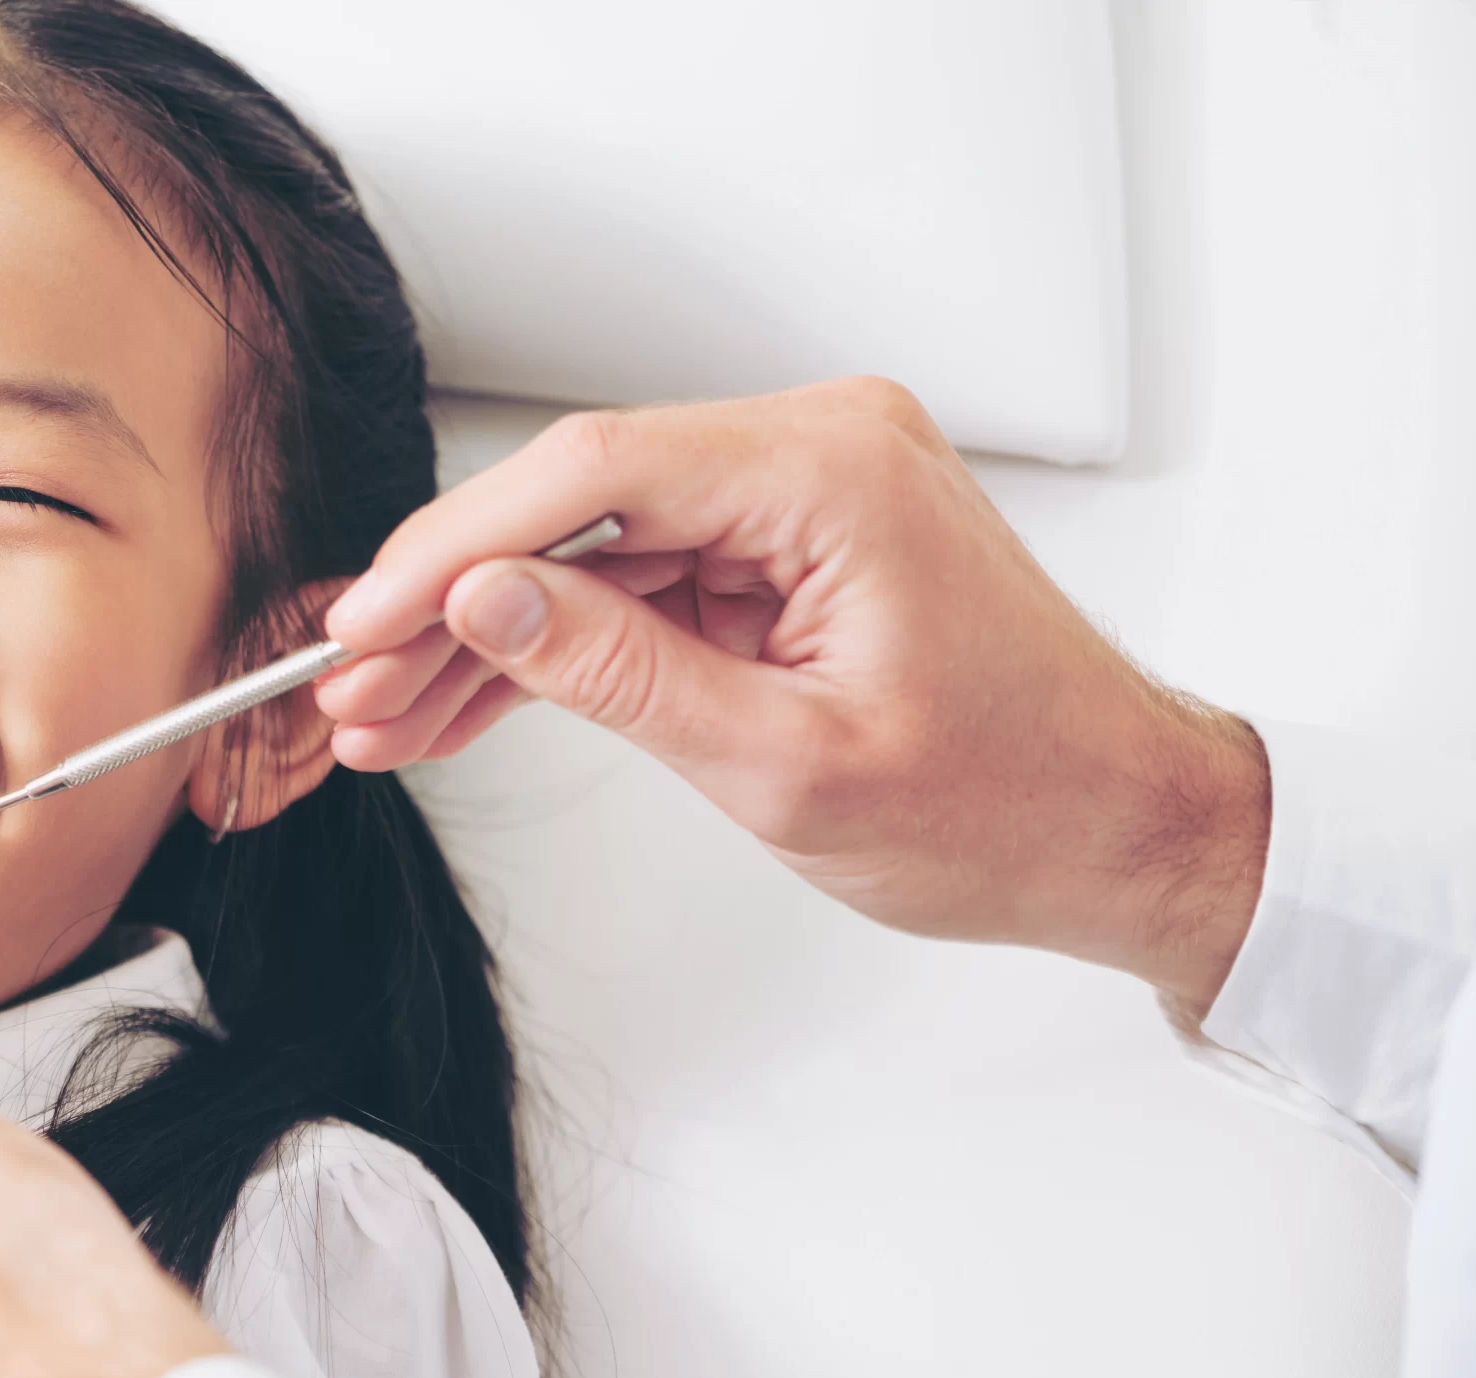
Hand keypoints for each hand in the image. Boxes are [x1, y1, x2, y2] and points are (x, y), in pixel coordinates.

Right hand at [318, 378, 1267, 1017]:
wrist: (1119, 832)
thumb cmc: (1009, 804)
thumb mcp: (784, 766)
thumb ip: (619, 674)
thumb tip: (486, 601)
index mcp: (833, 471)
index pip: (592, 473)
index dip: (456, 547)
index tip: (366, 621)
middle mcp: (823, 448)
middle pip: (582, 501)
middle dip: (456, 600)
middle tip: (355, 684)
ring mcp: (811, 491)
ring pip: (601, 546)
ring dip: (498, 633)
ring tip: (393, 714)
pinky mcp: (798, 545)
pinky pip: (652, 578)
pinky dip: (572, 643)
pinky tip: (475, 699)